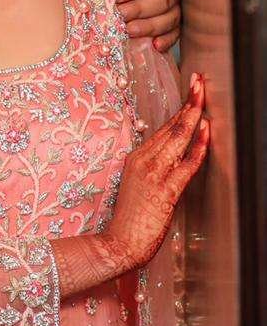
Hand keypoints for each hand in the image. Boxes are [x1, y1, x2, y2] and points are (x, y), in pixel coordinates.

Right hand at [54, 75, 208, 295]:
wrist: (117, 244)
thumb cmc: (129, 221)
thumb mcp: (137, 188)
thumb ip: (152, 171)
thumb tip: (170, 161)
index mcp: (137, 158)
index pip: (163, 129)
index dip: (179, 109)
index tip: (190, 92)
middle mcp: (144, 161)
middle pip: (171, 126)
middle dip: (188, 102)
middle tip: (199, 81)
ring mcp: (154, 174)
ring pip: (178, 137)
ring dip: (193, 114)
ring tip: (203, 95)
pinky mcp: (165, 190)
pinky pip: (186, 163)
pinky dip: (198, 145)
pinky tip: (206, 130)